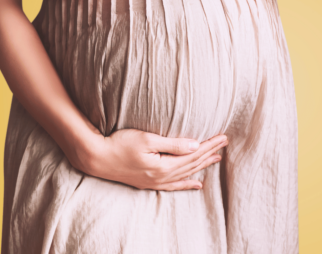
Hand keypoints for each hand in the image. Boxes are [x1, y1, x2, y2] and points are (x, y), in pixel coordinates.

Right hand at [80, 129, 227, 190]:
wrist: (97, 158)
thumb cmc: (120, 144)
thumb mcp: (147, 139)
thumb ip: (173, 144)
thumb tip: (195, 145)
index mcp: (163, 166)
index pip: (193, 154)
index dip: (209, 145)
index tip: (223, 137)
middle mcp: (162, 177)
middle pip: (192, 164)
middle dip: (210, 153)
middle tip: (224, 143)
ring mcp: (155, 182)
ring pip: (186, 174)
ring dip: (202, 166)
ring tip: (217, 158)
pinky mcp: (149, 183)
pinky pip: (174, 186)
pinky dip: (187, 184)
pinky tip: (197, 184)